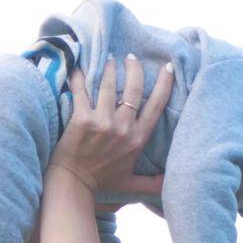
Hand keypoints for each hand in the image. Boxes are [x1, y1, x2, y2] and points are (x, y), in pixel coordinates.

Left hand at [48, 54, 174, 196]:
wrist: (73, 184)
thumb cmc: (102, 183)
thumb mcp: (131, 184)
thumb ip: (152, 183)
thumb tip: (169, 183)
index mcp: (137, 139)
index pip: (156, 105)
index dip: (164, 83)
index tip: (168, 67)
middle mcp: (122, 127)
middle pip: (133, 89)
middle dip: (134, 68)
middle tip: (131, 58)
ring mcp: (101, 121)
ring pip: (108, 85)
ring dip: (109, 68)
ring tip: (109, 60)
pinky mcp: (81, 118)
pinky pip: (81, 90)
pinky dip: (79, 76)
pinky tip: (79, 66)